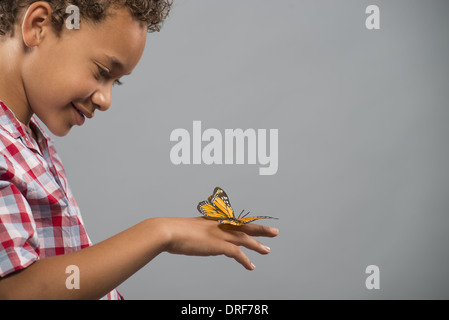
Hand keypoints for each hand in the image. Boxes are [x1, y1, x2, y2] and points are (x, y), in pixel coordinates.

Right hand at [158, 217, 278, 269]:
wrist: (168, 231)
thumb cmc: (173, 232)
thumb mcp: (187, 229)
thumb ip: (196, 234)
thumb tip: (198, 240)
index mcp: (213, 220)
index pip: (235, 221)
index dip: (246, 223)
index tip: (255, 224)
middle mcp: (219, 225)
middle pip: (245, 226)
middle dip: (261, 229)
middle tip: (274, 232)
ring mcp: (219, 234)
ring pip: (245, 238)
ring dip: (258, 245)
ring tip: (267, 251)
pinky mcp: (218, 245)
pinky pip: (237, 253)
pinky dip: (245, 260)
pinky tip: (251, 266)